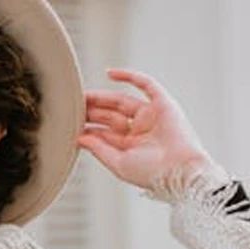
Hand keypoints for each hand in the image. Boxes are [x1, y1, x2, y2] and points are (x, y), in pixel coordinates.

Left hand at [76, 69, 217, 192]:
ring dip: (102, 97)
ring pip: (121, 101)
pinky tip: (110, 73)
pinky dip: (129, 77)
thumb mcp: (118, 163)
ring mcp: (150, 116)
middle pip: (110, 116)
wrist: (179, 169)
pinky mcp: (162, 103)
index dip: (88, 127)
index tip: (70, 125)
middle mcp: (139, 131)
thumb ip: (99, 149)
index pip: (104, 133)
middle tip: (71, 106)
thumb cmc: (152, 173)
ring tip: (83, 94)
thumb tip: (80, 138)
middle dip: (91, 110)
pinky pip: (145, 84)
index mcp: (130, 147)